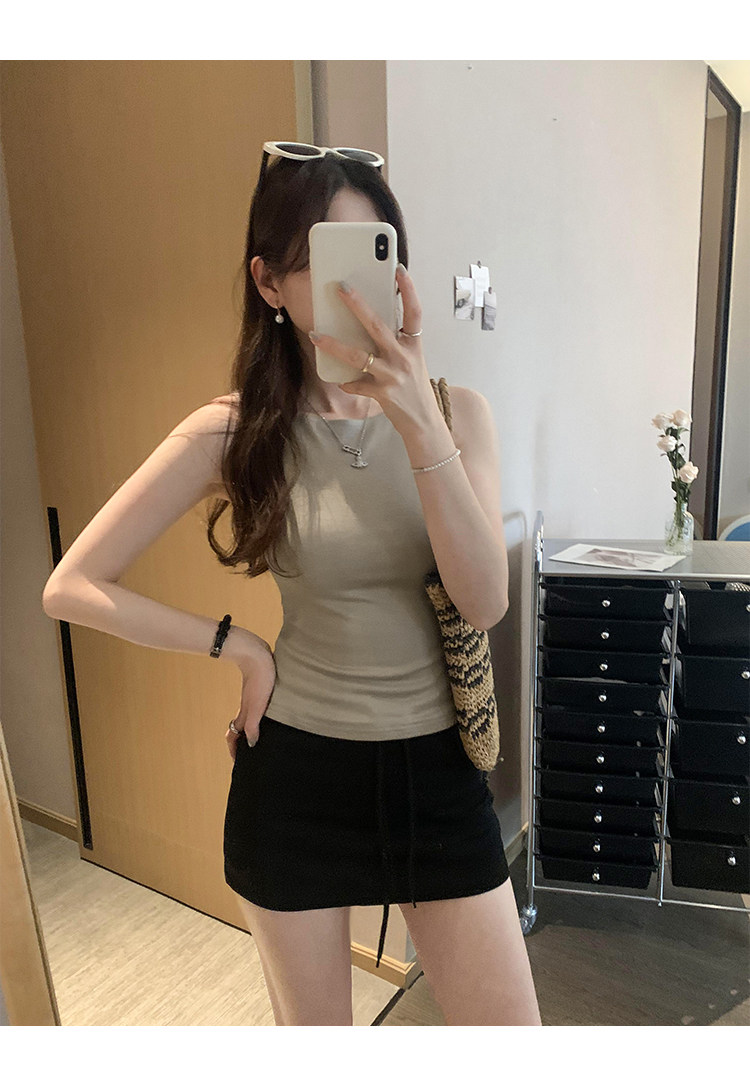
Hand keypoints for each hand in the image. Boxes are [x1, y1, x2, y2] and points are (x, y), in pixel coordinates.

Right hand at [225, 644, 275, 761]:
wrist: (256, 654)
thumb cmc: (259, 679)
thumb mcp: (258, 705)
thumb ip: (253, 724)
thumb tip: (251, 744)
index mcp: (245, 714)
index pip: (234, 737)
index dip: (234, 750)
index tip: (238, 762)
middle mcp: (246, 708)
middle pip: (240, 730)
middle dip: (242, 743)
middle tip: (250, 755)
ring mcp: (252, 699)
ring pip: (248, 719)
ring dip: (250, 731)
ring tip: (260, 740)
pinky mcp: (259, 690)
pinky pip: (257, 709)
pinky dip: (259, 718)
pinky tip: (270, 717)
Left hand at [308, 265, 441, 438]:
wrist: (423, 421)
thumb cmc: (413, 386)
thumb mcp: (411, 359)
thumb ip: (395, 341)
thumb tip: (367, 322)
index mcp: (414, 345)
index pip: (414, 312)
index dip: (408, 290)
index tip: (400, 269)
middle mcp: (404, 357)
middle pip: (378, 326)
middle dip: (358, 305)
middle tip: (340, 287)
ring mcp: (393, 376)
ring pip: (358, 356)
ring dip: (334, 345)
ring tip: (315, 334)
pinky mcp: (382, 394)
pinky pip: (355, 384)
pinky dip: (345, 382)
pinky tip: (338, 380)